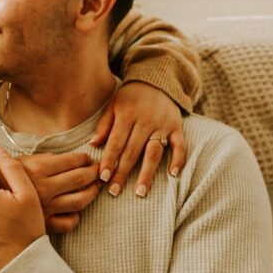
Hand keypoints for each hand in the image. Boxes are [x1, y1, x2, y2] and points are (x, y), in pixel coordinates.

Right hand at [16, 152, 100, 233]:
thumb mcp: (16, 162)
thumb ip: (39, 159)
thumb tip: (59, 157)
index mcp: (38, 169)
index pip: (71, 161)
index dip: (84, 158)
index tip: (88, 158)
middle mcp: (45, 188)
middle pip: (80, 178)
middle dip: (94, 172)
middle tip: (98, 170)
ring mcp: (46, 208)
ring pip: (80, 200)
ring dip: (93, 192)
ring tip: (96, 187)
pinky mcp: (45, 225)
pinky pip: (69, 223)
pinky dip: (76, 217)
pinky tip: (76, 210)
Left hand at [91, 81, 186, 196]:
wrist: (157, 80)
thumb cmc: (130, 97)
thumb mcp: (113, 105)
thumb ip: (104, 125)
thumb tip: (93, 145)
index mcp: (127, 115)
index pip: (116, 142)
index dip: (109, 160)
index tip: (103, 178)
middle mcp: (145, 121)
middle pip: (133, 151)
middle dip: (122, 173)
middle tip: (114, 191)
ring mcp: (163, 125)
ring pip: (154, 152)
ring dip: (147, 173)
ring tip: (139, 192)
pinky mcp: (177, 127)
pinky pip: (180, 145)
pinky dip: (178, 160)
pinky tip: (173, 175)